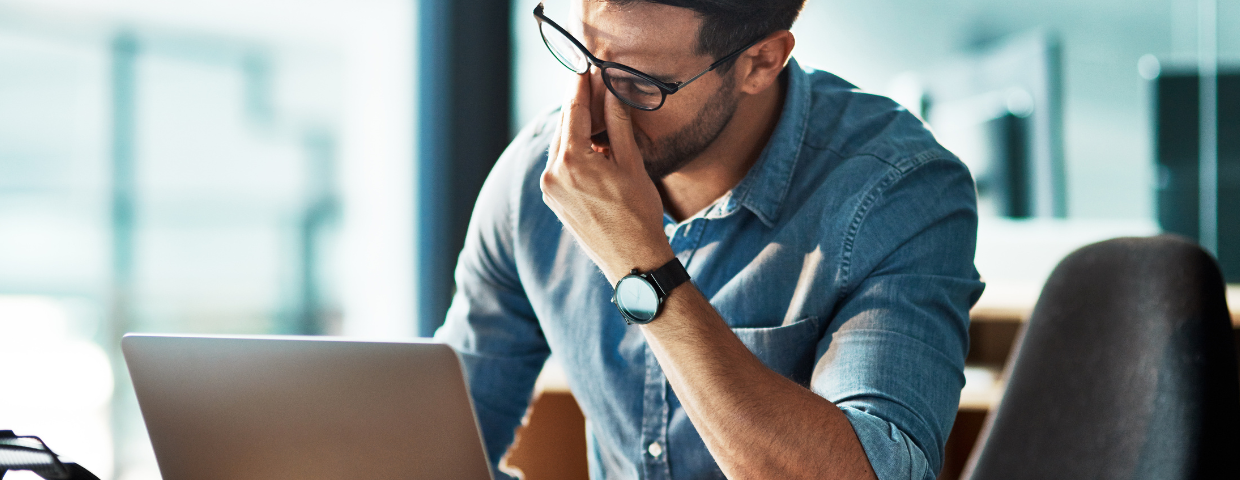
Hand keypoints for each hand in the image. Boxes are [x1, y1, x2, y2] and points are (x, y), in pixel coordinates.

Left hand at [541, 73, 673, 283]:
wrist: (632, 260)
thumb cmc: (638, 214)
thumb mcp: (631, 164)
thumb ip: (618, 125)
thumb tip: (613, 92)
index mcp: (572, 161)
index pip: (574, 111)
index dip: (581, 86)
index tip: (585, 67)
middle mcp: (553, 174)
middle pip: (565, 127)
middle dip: (579, 106)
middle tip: (593, 85)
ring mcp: (550, 189)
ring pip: (561, 146)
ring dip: (578, 129)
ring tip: (598, 116)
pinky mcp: (554, 200)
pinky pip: (560, 165)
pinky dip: (574, 151)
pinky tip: (593, 148)